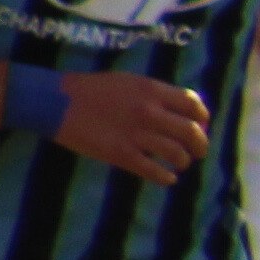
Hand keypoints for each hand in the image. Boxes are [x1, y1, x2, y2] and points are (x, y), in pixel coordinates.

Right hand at [55, 73, 206, 178]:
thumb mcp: (128, 81)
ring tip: (181, 164)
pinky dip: (165, 177)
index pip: (192, 104)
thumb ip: (154, 93)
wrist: (56, 102)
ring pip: (176, 154)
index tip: (203, 124)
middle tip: (199, 152)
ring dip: (183, 161)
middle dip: (200, 145)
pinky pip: (153, 170)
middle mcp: (150, 112)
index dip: (202, 116)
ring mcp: (137, 135)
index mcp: (152, 91)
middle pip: (191, 132)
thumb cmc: (91, 89)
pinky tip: (168, 178)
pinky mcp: (121, 154)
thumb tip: (178, 108)